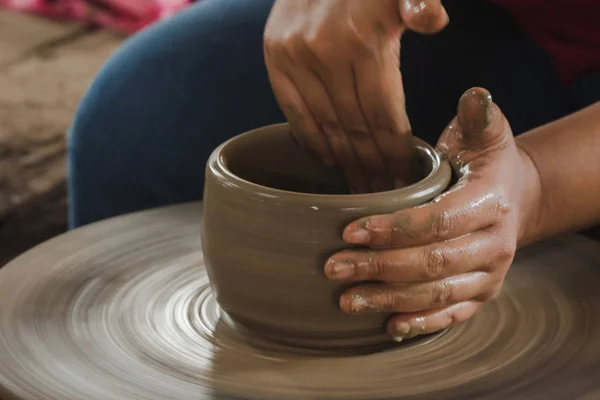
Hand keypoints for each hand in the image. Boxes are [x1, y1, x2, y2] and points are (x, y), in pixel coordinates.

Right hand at [264, 0, 448, 192]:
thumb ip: (419, 2)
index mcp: (364, 40)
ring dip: (344, 161)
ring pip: (325, 125)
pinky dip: (312, 140)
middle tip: (383, 193)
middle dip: (372, 165)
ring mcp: (295, 58)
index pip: (383, 113)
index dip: (394, 150)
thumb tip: (435, 22)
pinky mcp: (275, 60)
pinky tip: (329, 160)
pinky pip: (294, 112)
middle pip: (355, 126)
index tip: (403, 178)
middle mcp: (325, 53)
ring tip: (359, 187)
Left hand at [324, 87, 540, 340]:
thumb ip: (478, 117)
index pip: (438, 221)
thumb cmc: (486, 165)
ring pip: (437, 294)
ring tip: (346, 299)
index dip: (394, 229)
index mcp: (490, 203)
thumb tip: (476, 94)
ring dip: (389, 299)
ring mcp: (489, 275)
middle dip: (379, 267)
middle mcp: (495, 245)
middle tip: (334, 267)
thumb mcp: (486, 135)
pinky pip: (452, 314)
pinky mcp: (481, 295)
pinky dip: (420, 323)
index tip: (350, 231)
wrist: (515, 199)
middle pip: (431, 263)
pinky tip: (388, 326)